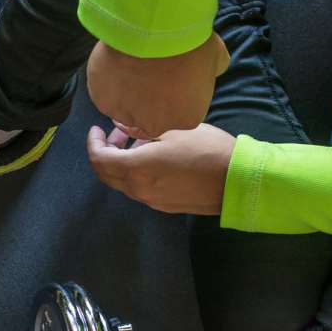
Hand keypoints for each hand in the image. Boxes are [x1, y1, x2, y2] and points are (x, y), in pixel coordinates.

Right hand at [86, 33, 229, 138]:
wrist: (153, 30)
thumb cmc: (188, 43)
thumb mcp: (215, 58)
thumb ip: (210, 72)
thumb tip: (205, 71)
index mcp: (187, 119)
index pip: (180, 113)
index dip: (175, 95)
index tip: (171, 78)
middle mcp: (156, 125)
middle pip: (151, 117)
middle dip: (150, 100)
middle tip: (149, 73)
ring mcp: (127, 116)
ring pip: (126, 109)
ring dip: (128, 94)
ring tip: (131, 68)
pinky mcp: (103, 103)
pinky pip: (107, 97)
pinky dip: (110, 85)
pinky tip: (116, 66)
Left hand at [86, 123, 236, 214]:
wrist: (238, 181)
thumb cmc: (207, 149)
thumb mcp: (174, 130)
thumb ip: (141, 128)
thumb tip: (121, 124)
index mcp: (136, 169)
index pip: (99, 159)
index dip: (93, 143)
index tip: (97, 129)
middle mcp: (138, 189)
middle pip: (106, 173)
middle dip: (107, 151)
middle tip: (118, 133)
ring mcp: (150, 200)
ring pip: (123, 181)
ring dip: (123, 162)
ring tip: (141, 141)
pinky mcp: (163, 205)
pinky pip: (140, 188)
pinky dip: (137, 172)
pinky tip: (154, 158)